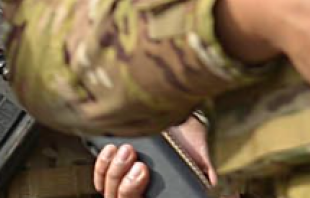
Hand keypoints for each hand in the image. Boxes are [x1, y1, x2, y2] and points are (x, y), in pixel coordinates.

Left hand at [93, 120, 216, 197]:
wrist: (175, 119)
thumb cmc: (187, 140)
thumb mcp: (197, 155)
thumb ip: (203, 169)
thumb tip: (210, 180)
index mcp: (157, 195)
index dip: (133, 192)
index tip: (143, 170)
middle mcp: (139, 191)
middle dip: (128, 186)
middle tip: (140, 164)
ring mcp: (123, 182)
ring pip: (109, 190)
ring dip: (115, 172)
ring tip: (127, 151)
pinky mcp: (112, 168)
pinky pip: (99, 176)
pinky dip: (103, 165)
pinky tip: (111, 149)